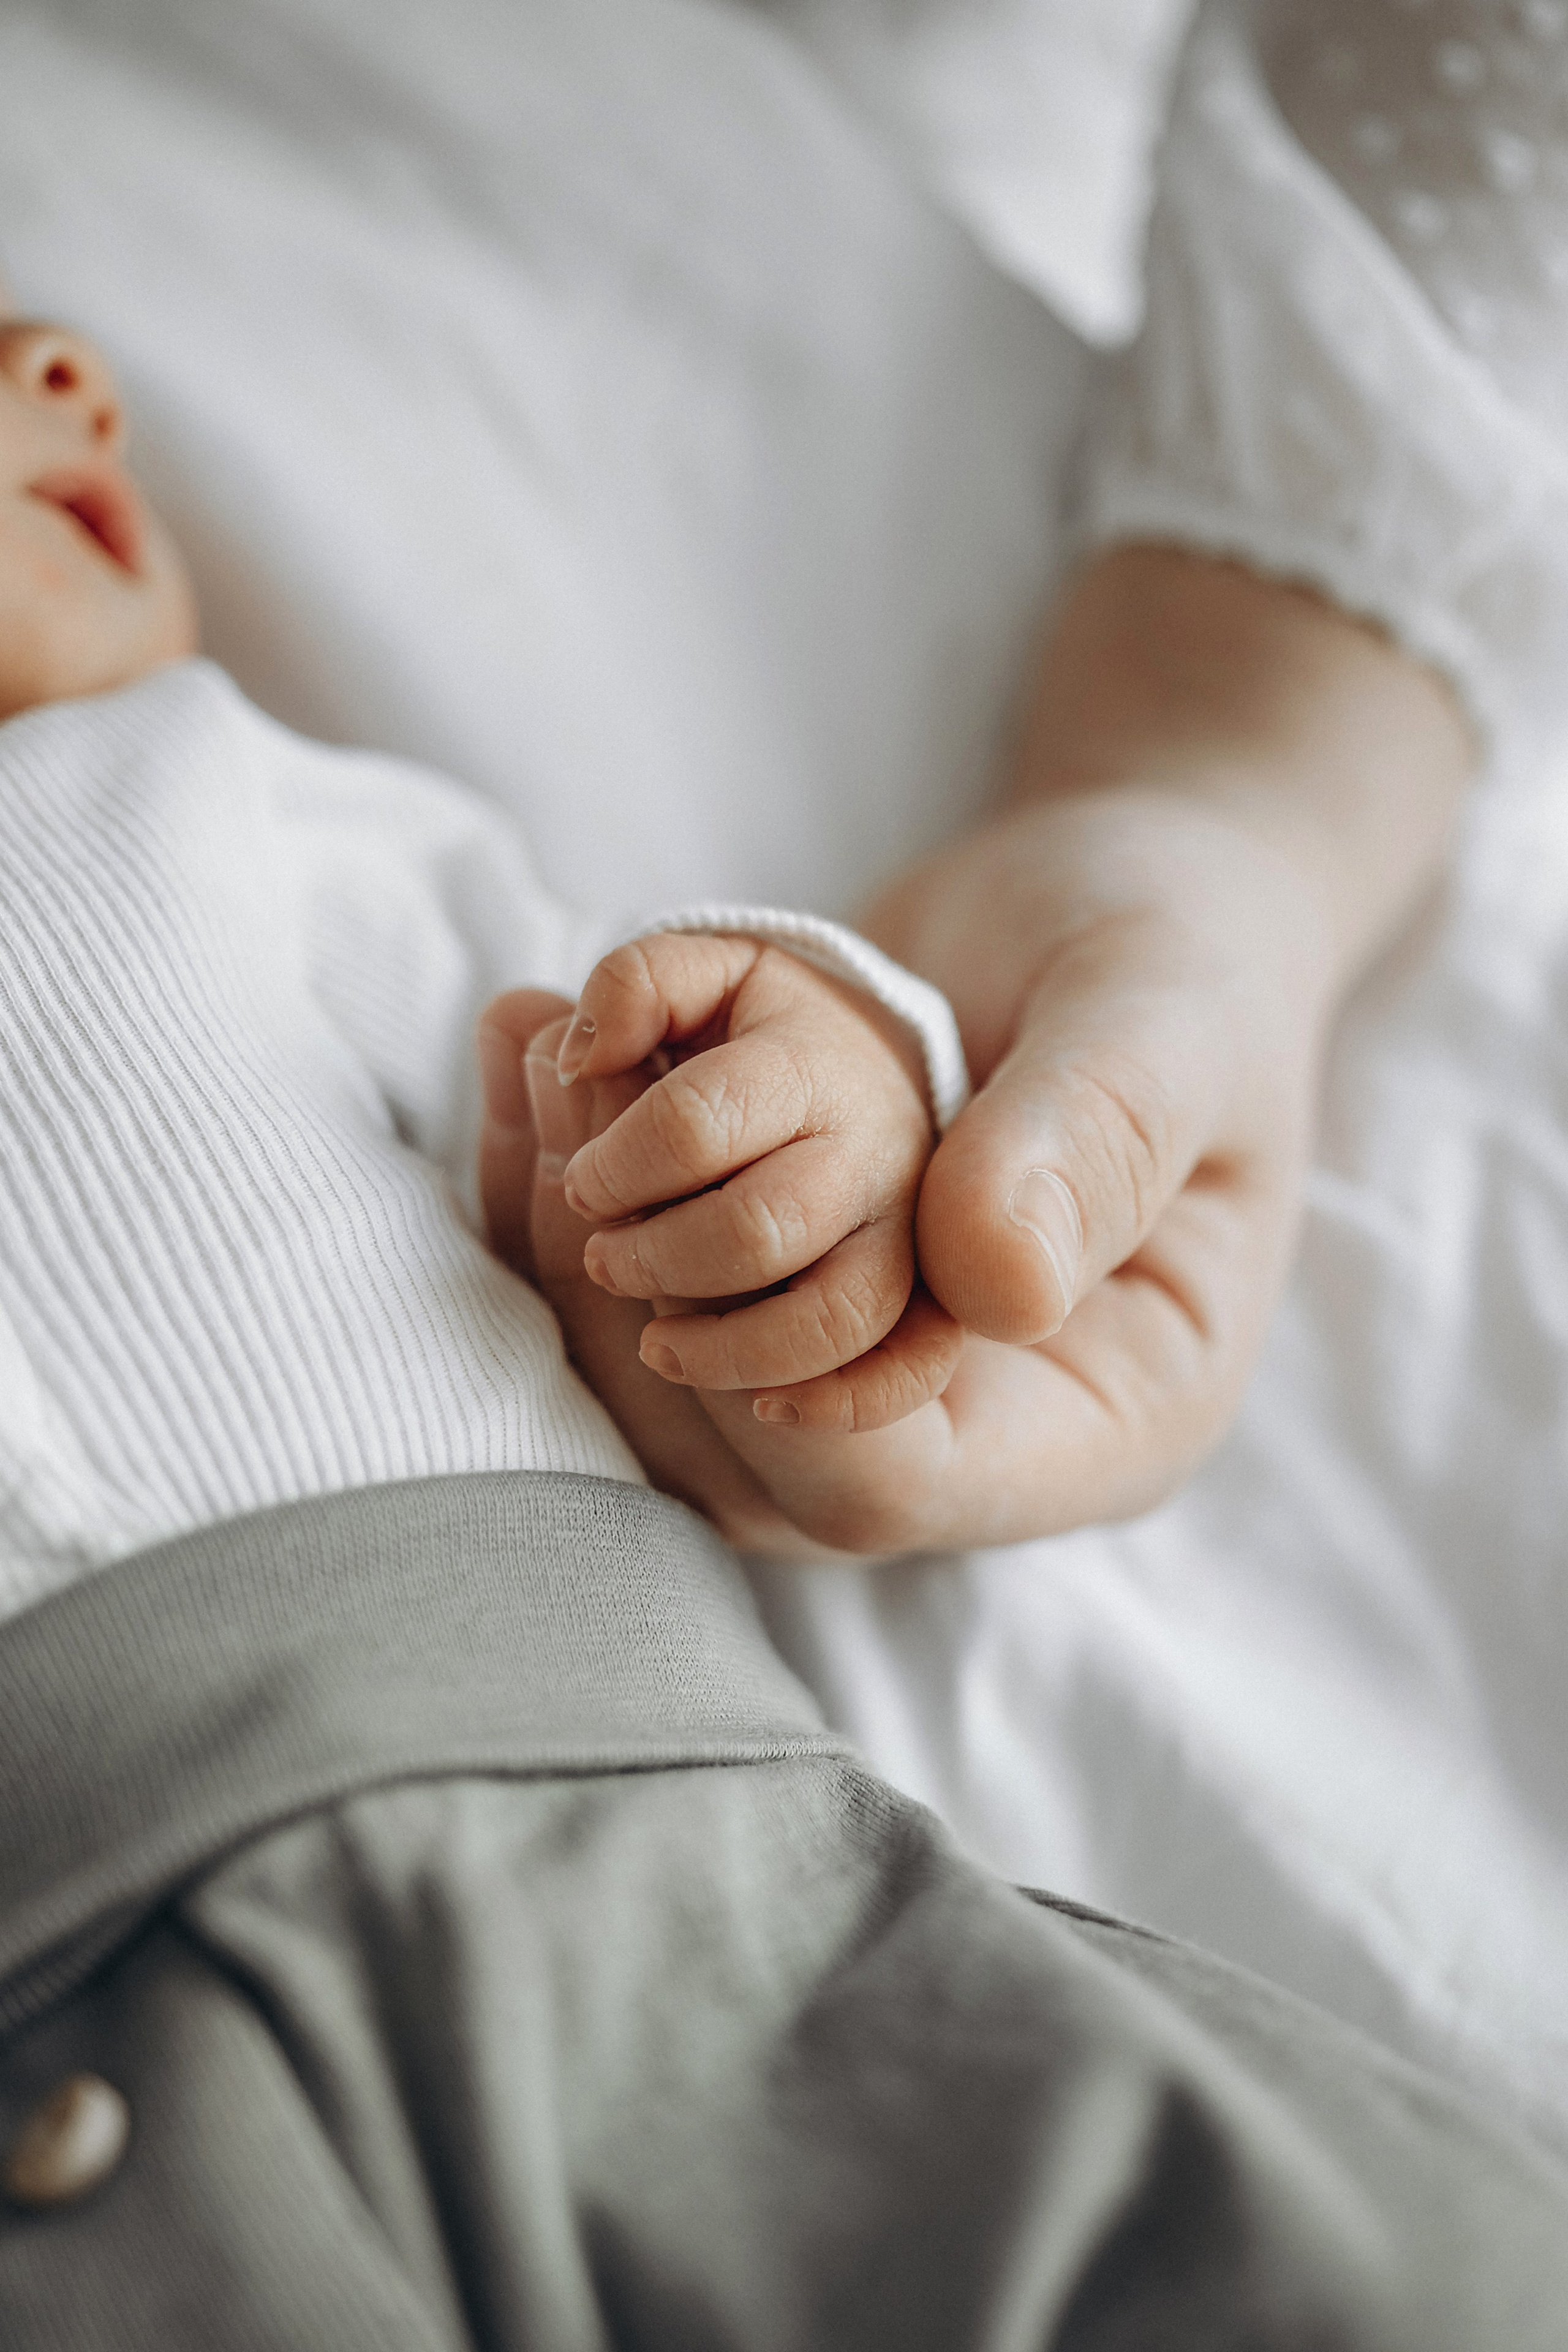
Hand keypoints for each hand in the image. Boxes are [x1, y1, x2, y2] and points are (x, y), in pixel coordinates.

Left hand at [482, 550, 1471, 1555]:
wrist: (1125, 907)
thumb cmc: (1182, 960)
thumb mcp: (1165, 1022)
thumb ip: (1096, 1141)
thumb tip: (995, 1280)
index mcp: (1104, 1418)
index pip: (899, 1484)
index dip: (769, 1381)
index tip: (687, 1204)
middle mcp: (965, 1430)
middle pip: (743, 1463)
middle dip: (624, 1286)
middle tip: (564, 1088)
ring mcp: (859, 1379)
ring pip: (659, 1398)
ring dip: (563, 1234)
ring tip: (532, 1055)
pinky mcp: (775, 1306)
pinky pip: (635, 1310)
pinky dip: (563, 1195)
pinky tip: (534, 1057)